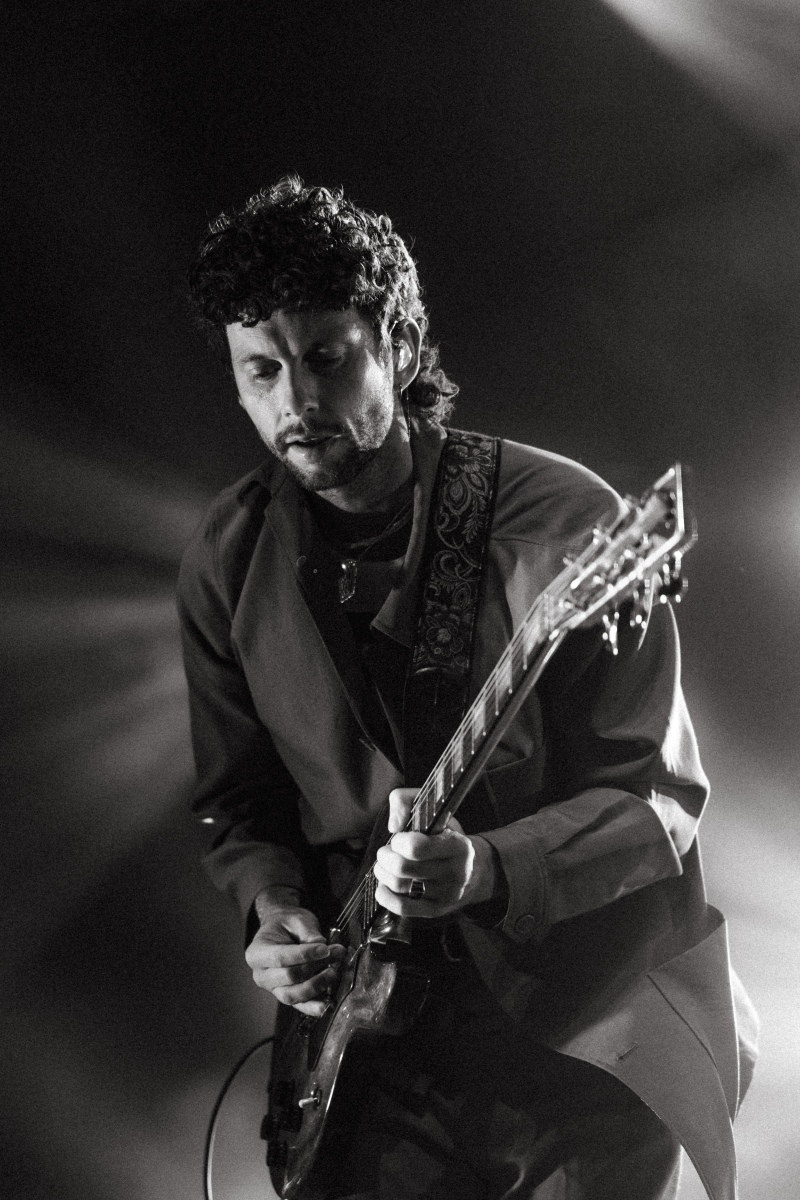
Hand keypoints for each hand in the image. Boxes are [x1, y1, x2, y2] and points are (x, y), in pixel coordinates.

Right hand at [244, 886, 346, 1016]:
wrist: (282, 931)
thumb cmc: (287, 924)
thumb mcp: (297, 920)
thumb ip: (309, 934)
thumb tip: (324, 948)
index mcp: (257, 953)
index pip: (280, 958)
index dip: (305, 955)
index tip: (326, 949)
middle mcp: (261, 975)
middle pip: (289, 977)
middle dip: (316, 967)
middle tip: (337, 954)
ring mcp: (272, 988)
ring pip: (293, 995)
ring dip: (317, 985)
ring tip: (334, 972)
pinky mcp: (285, 995)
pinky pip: (298, 1005)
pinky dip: (313, 1007)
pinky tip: (327, 1005)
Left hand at [373, 788, 495, 918]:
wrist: (472, 870)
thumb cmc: (446, 836)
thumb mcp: (433, 810)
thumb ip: (406, 801)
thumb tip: (394, 825)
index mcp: (458, 846)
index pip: (417, 847)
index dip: (399, 841)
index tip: (399, 837)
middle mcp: (456, 872)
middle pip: (403, 868)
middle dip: (385, 857)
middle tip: (385, 852)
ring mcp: (447, 895)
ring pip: (400, 887)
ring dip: (382, 873)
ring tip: (384, 865)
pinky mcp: (436, 910)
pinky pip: (403, 908)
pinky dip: (385, 896)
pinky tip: (384, 885)